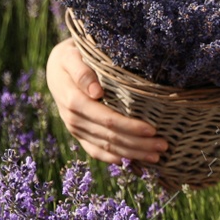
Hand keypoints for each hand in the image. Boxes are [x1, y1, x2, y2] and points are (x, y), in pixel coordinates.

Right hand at [45, 38, 168, 164]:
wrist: (56, 67)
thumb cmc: (70, 57)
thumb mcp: (71, 56)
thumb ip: (82, 72)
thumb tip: (95, 91)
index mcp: (74, 101)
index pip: (107, 119)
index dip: (130, 127)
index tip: (152, 130)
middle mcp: (73, 119)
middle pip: (110, 137)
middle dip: (138, 144)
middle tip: (163, 146)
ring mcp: (75, 129)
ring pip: (106, 147)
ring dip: (132, 154)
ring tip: (156, 156)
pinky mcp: (79, 133)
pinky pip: (95, 150)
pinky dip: (114, 157)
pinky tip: (132, 162)